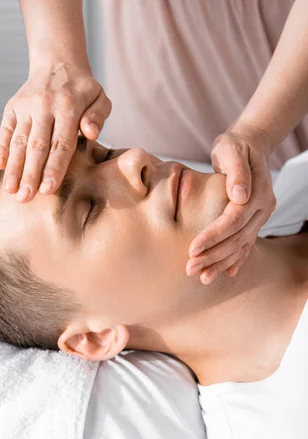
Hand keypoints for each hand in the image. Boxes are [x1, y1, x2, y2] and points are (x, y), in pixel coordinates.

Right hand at [0, 63, 111, 201]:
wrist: (57, 63)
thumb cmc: (83, 91)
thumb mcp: (100, 98)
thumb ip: (98, 116)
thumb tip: (91, 134)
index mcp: (68, 107)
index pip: (61, 144)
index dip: (54, 168)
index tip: (47, 190)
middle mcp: (44, 106)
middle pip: (37, 146)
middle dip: (30, 174)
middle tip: (25, 199)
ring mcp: (26, 106)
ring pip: (19, 141)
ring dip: (14, 168)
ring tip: (11, 191)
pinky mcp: (12, 107)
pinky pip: (5, 130)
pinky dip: (1, 148)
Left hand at [186, 121, 276, 283]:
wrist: (249, 146)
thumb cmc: (234, 146)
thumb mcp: (231, 150)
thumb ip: (236, 171)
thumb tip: (240, 194)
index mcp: (258, 192)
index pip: (234, 220)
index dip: (214, 236)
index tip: (193, 248)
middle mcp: (263, 207)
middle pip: (237, 238)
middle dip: (213, 256)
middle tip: (190, 269)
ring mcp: (261, 216)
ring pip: (241, 245)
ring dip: (221, 263)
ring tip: (202, 277)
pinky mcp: (255, 221)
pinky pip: (246, 244)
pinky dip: (235, 260)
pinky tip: (224, 274)